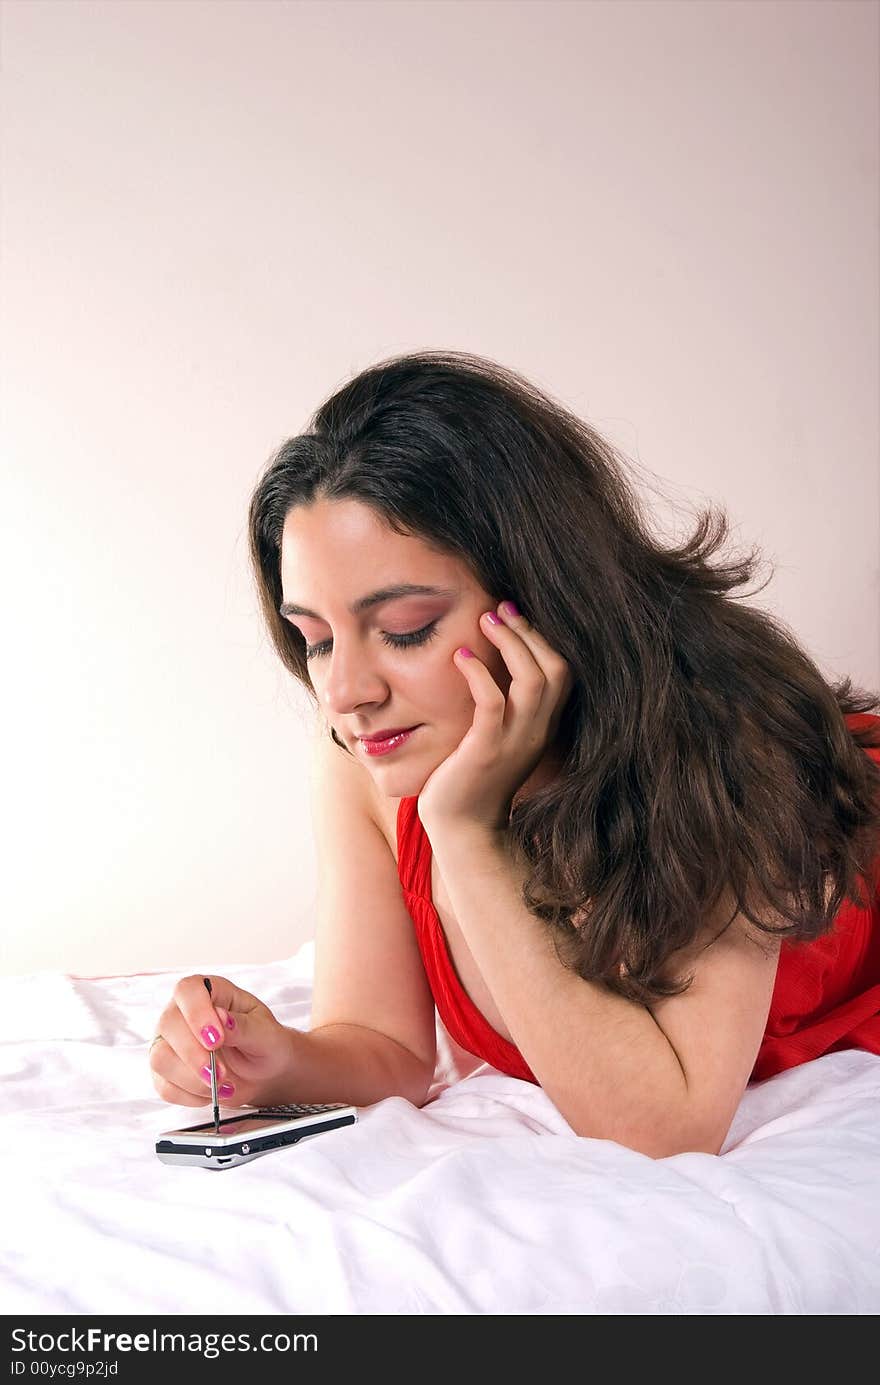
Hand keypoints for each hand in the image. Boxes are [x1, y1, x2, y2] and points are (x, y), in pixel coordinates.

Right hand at [149, 974, 295, 1107]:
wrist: (263, 1072)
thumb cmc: (265, 1043)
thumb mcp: (265, 1033)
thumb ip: (244, 1026)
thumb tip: (221, 1018)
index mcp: (209, 992)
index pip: (187, 990)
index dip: (197, 1013)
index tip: (216, 1039)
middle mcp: (182, 1013)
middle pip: (168, 1025)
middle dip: (195, 1055)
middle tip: (221, 1073)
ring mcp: (170, 1043)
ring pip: (160, 1058)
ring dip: (192, 1079)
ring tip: (222, 1085)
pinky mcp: (166, 1072)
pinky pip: (165, 1087)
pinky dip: (190, 1096)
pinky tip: (211, 1093)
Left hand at [417, 600, 573, 835]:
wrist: (463, 830)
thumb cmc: (471, 780)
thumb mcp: (497, 738)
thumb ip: (503, 707)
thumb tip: (489, 664)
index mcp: (543, 727)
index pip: (563, 672)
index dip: (543, 638)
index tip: (516, 614)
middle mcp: (537, 732)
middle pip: (556, 668)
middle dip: (529, 631)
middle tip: (499, 608)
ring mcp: (514, 742)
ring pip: (533, 680)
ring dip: (510, 643)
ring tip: (485, 621)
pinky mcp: (486, 750)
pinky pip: (493, 703)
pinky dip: (479, 673)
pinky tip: (461, 657)